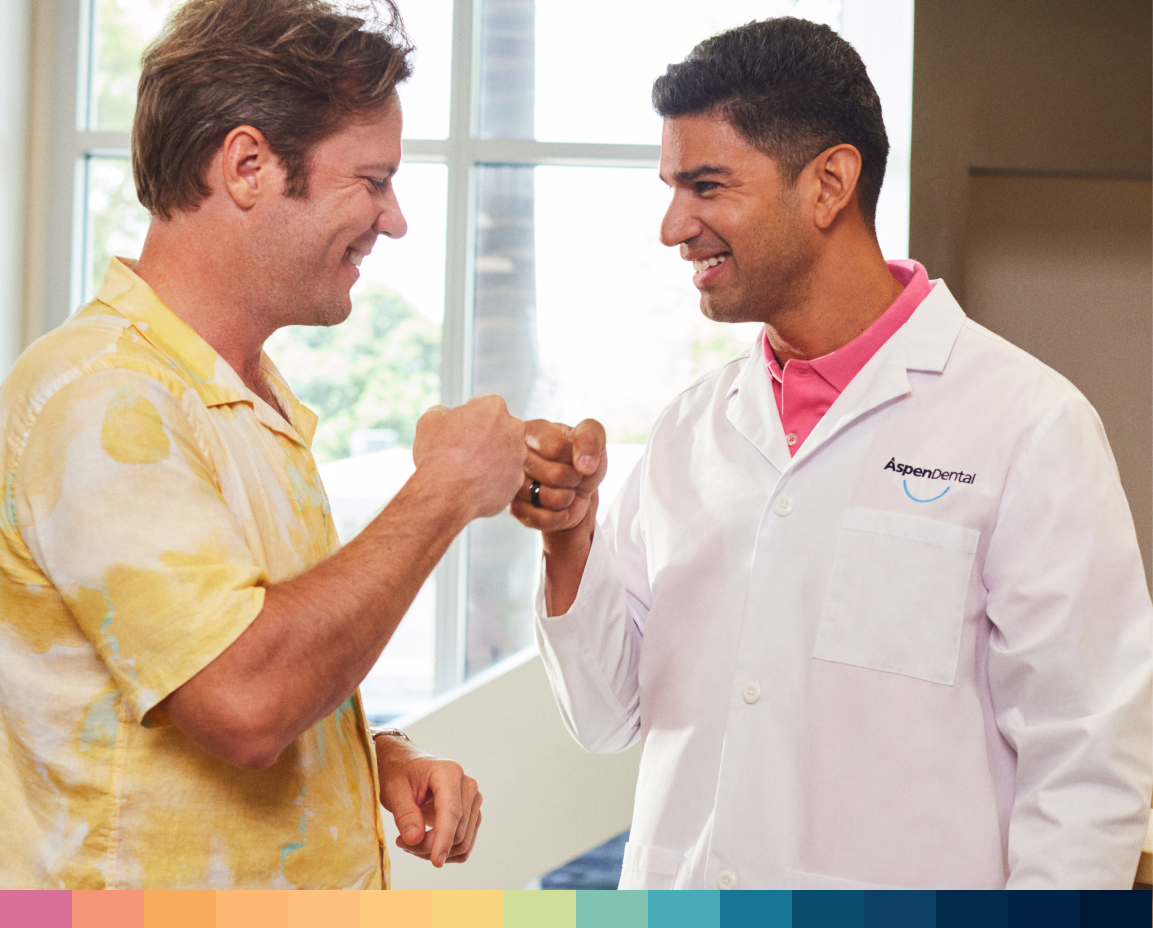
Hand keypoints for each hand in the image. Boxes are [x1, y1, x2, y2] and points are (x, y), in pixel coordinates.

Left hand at [375, 734, 482, 867]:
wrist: (406, 765)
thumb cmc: (399, 773)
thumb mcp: (393, 791)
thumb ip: (405, 815)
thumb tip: (415, 839)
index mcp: (449, 773)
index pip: (452, 812)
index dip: (444, 838)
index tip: (436, 862)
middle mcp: (467, 785)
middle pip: (458, 831)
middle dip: (429, 847)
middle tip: (401, 843)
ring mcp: (473, 800)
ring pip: (462, 841)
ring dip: (435, 851)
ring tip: (409, 841)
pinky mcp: (472, 814)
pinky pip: (464, 844)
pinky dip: (444, 850)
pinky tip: (422, 842)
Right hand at [412, 395, 525, 519]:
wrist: (446, 494)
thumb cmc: (438, 455)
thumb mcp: (429, 422)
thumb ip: (440, 411)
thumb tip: (443, 413)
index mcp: (494, 407)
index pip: (482, 407)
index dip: (467, 419)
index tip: (457, 431)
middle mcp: (513, 428)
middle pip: (498, 428)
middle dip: (484, 436)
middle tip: (463, 450)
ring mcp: (518, 456)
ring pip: (504, 453)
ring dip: (490, 458)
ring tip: (467, 469)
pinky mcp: (517, 480)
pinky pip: (505, 476)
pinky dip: (493, 479)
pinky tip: (475, 483)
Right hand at [511, 419, 606, 537]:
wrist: (578, 490)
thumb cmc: (580, 459)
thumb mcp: (594, 438)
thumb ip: (590, 439)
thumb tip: (584, 465)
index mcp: (530, 430)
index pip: (557, 448)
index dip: (576, 458)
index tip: (574, 456)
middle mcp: (514, 456)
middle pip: (555, 475)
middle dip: (574, 479)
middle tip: (571, 476)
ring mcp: (511, 483)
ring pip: (548, 498)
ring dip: (566, 497)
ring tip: (563, 489)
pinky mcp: (514, 508)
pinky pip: (542, 518)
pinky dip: (559, 516)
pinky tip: (558, 507)